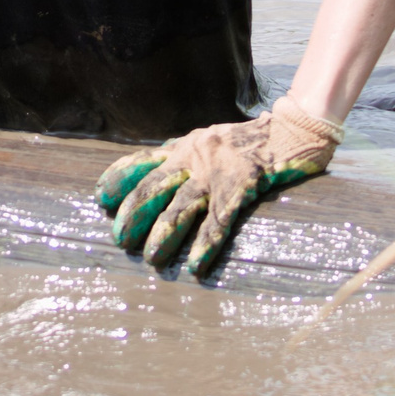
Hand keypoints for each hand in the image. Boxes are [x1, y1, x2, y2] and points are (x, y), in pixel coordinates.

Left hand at [96, 96, 343, 275]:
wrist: (293, 130)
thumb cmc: (250, 141)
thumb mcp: (210, 141)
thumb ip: (186, 157)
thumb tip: (158, 177)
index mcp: (186, 146)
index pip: (144, 161)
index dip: (120, 178)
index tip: (101, 198)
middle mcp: (195, 157)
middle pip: (154, 187)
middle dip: (133, 213)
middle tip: (119, 239)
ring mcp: (218, 171)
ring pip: (182, 206)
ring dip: (163, 234)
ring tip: (151, 258)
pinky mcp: (243, 185)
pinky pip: (220, 220)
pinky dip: (206, 244)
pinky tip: (195, 264)